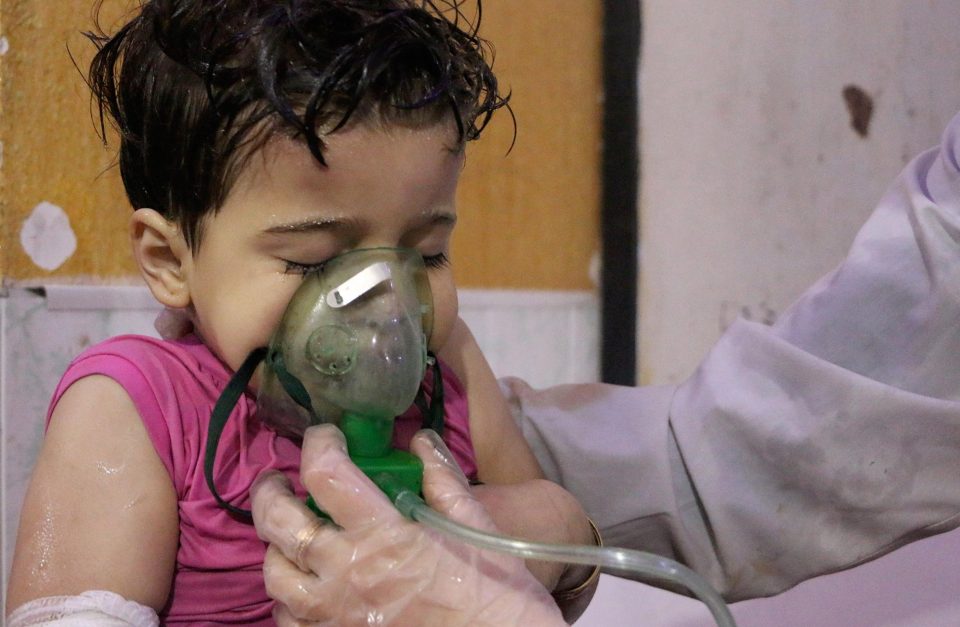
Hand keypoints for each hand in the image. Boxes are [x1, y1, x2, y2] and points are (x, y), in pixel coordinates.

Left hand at [251, 425, 565, 625]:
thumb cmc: (494, 590)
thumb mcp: (474, 523)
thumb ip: (442, 478)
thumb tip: (422, 441)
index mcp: (382, 533)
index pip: (326, 474)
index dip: (319, 443)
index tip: (327, 435)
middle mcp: (345, 572)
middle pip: (279, 522)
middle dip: (270, 491)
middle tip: (280, 479)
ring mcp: (332, 615)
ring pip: (273, 574)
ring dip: (276, 547)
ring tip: (292, 536)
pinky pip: (287, 620)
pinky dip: (288, 598)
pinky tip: (307, 587)